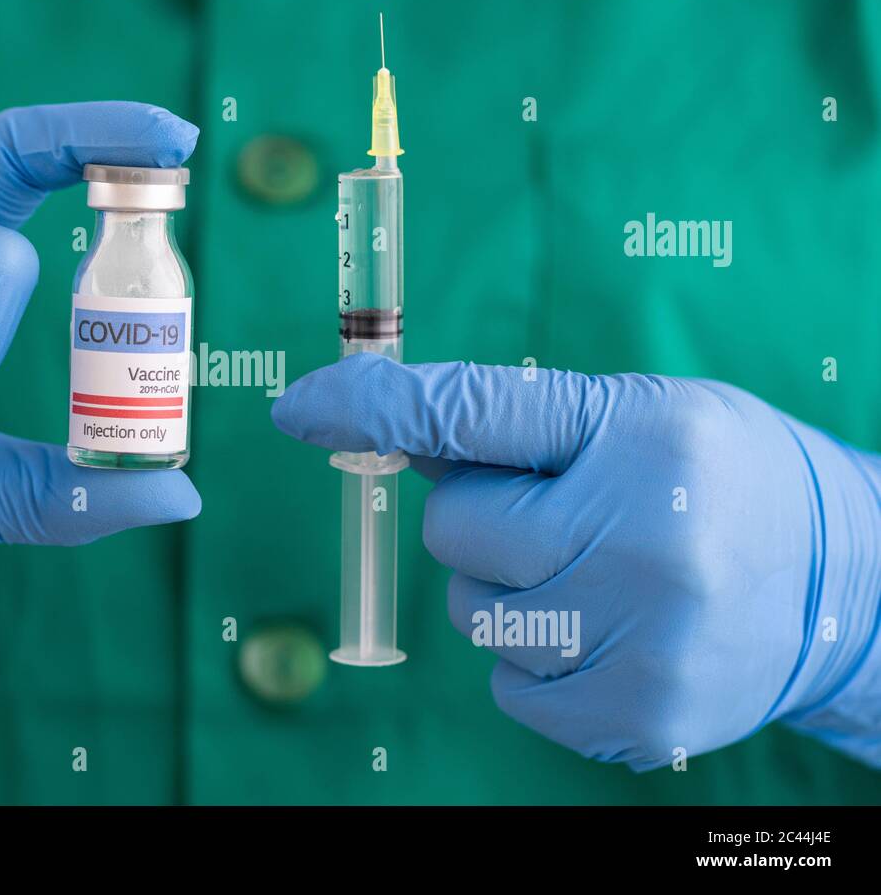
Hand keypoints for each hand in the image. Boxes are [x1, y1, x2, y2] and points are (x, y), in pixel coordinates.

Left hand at [273, 354, 880, 768]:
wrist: (848, 586)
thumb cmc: (720, 481)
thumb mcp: (638, 417)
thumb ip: (517, 424)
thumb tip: (386, 427)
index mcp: (641, 438)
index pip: (471, 413)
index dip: (372, 408)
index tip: (299, 408)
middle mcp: (642, 540)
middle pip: (454, 530)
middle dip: (482, 519)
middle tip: (558, 515)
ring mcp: (640, 640)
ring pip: (474, 612)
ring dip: (508, 591)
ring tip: (595, 576)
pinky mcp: (636, 717)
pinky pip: (506, 686)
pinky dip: (535, 661)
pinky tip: (604, 633)